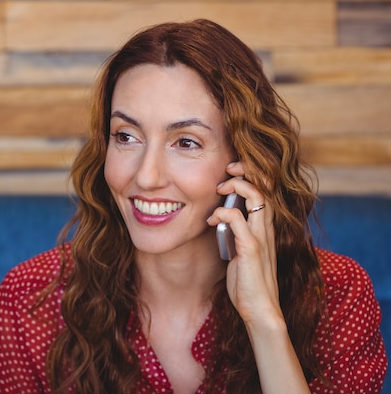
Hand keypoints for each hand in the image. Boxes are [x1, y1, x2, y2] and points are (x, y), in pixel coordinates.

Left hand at [207, 161, 283, 328]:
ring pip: (258, 197)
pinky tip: (211, 219)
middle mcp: (267, 229)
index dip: (253, 175)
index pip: (267, 191)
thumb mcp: (240, 250)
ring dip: (237, 186)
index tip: (233, 171)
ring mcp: (261, 237)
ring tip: (220, 187)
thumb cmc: (247, 282)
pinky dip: (223, 213)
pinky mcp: (252, 248)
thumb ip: (234, 233)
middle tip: (228, 169)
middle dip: (248, 171)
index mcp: (265, 227)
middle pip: (266, 187)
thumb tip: (218, 218)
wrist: (259, 309)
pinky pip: (238, 220)